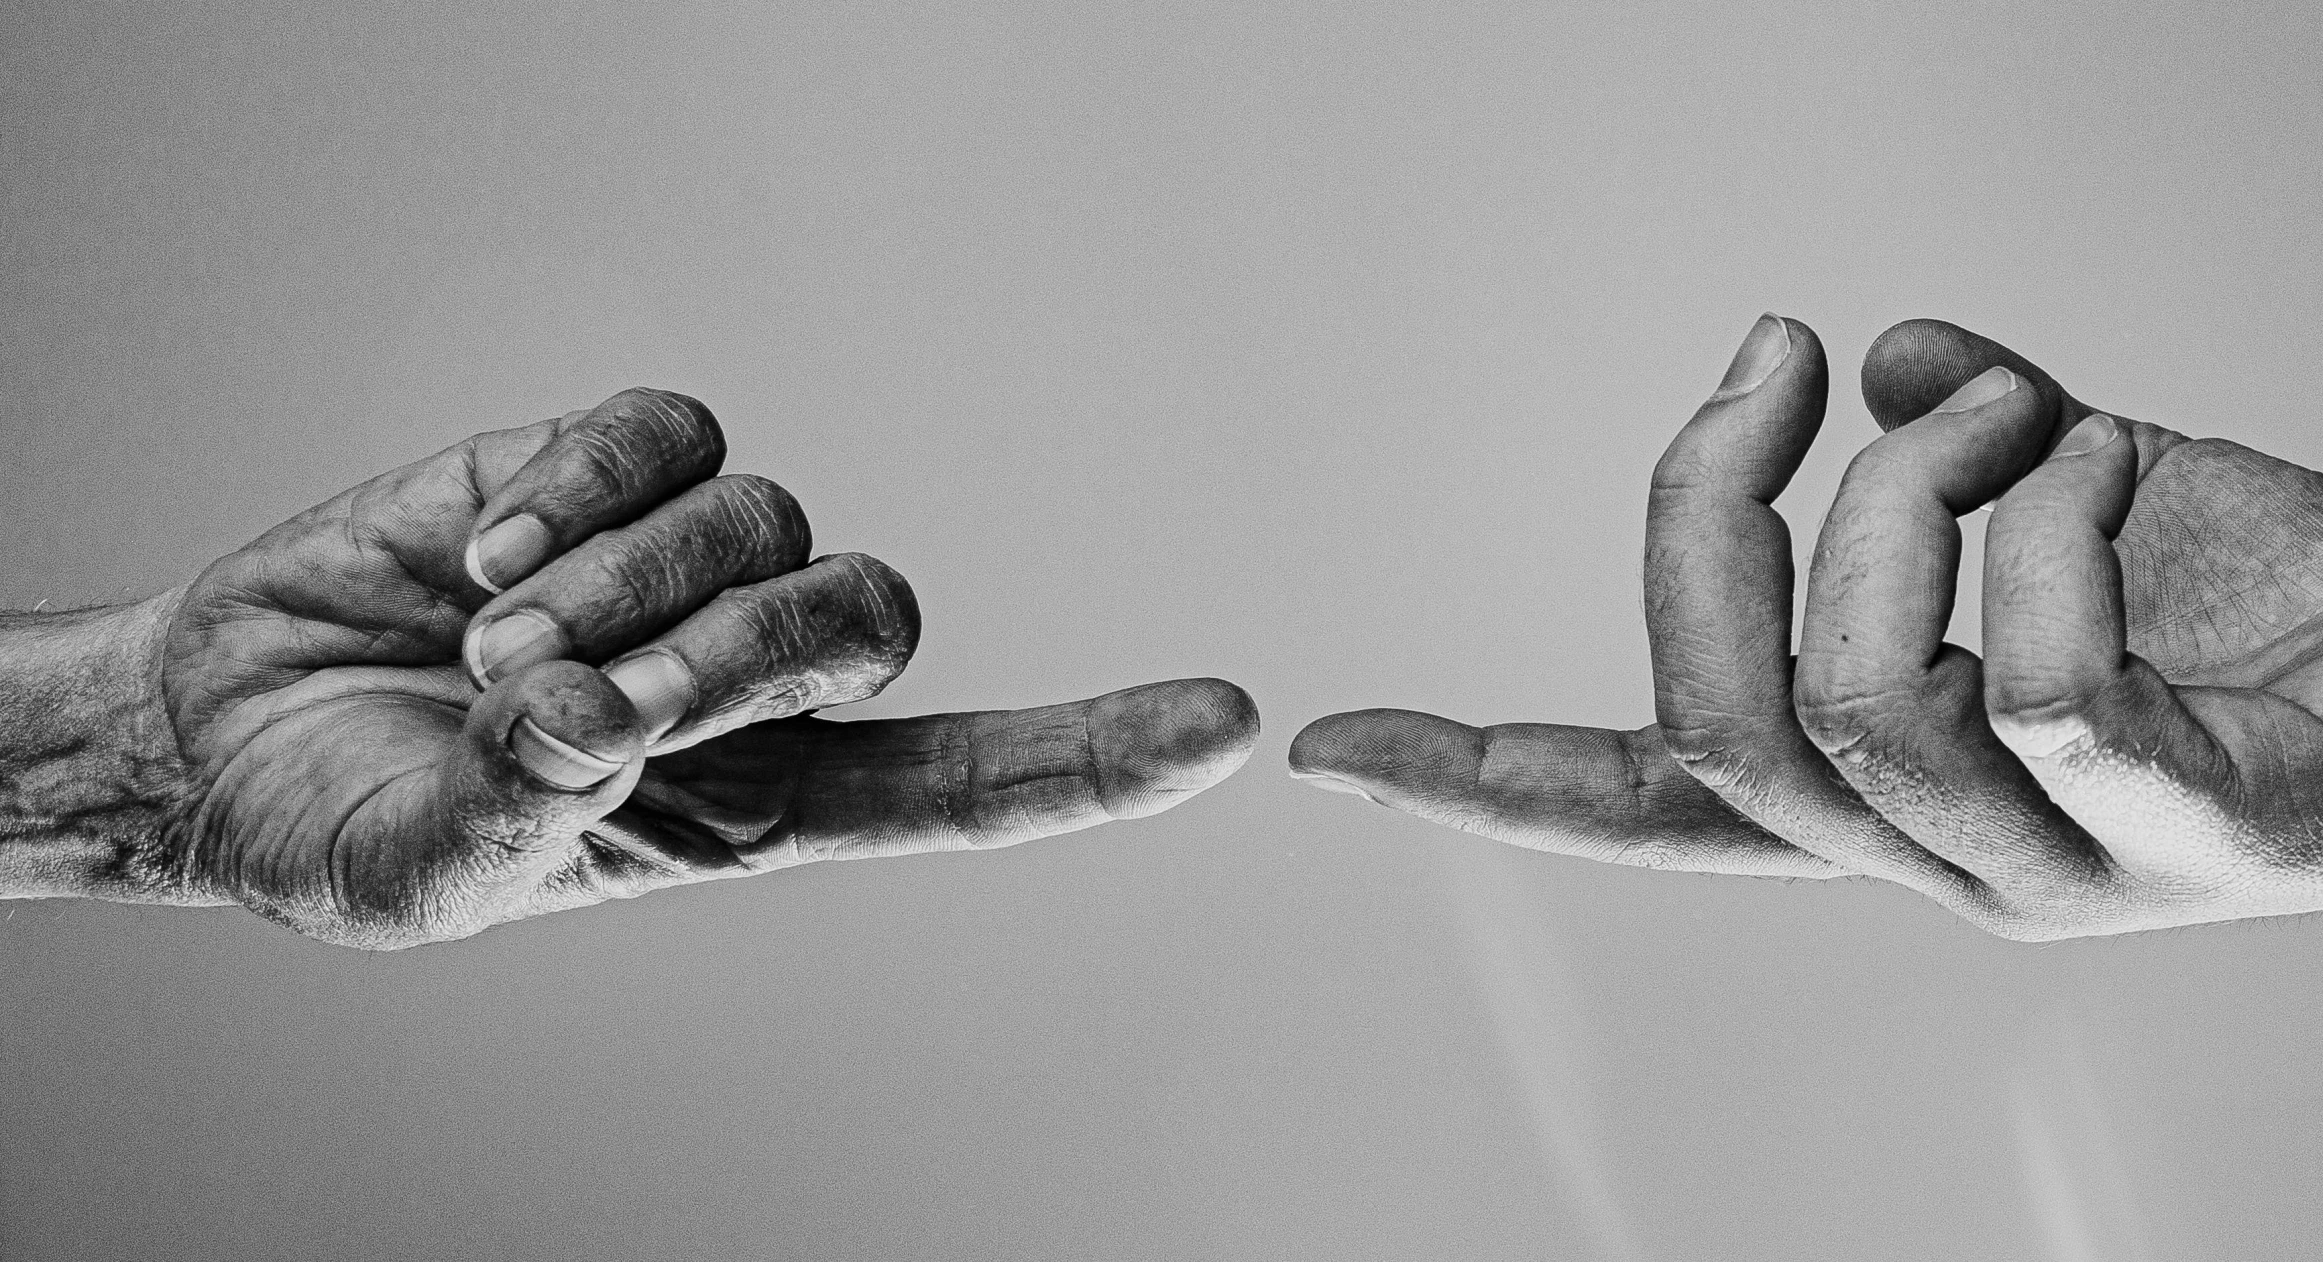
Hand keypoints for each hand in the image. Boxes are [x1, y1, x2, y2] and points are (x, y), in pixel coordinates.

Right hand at [130, 389, 1253, 947]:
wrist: (220, 741)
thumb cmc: (355, 830)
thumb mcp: (428, 873)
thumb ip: (510, 815)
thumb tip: (577, 718)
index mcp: (764, 805)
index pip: (973, 780)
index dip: (1100, 754)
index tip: (1229, 724)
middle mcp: (751, 678)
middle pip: (872, 613)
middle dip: (741, 651)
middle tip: (577, 701)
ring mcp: (680, 563)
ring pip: (768, 516)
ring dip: (633, 578)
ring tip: (487, 641)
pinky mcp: (592, 469)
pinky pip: (663, 428)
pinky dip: (586, 476)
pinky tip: (485, 548)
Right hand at [1292, 317, 2322, 937]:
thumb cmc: (2308, 624)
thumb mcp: (2096, 497)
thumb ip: (1967, 445)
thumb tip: (1872, 361)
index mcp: (1907, 796)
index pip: (1657, 805)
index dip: (1483, 774)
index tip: (1317, 750)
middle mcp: (1961, 864)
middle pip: (1724, 727)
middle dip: (1701, 517)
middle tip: (1760, 358)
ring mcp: (2081, 870)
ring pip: (1869, 705)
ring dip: (1914, 493)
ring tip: (2013, 407)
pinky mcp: (2218, 834)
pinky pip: (2061, 698)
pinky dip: (2051, 527)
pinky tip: (2102, 453)